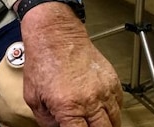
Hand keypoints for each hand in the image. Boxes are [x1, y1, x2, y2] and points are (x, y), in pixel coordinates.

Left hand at [20, 2, 122, 126]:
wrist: (55, 35)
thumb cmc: (43, 61)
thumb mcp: (33, 96)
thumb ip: (46, 120)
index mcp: (68, 107)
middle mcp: (89, 100)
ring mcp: (104, 90)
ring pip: (115, 121)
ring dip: (107, 125)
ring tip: (96, 123)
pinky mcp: (112, 80)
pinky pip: (120, 104)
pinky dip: (113, 110)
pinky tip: (102, 109)